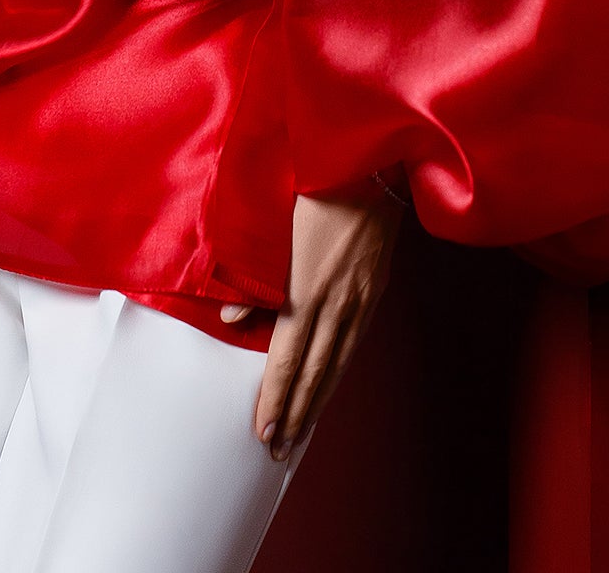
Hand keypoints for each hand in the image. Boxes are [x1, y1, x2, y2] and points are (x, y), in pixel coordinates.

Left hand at [228, 190, 401, 460]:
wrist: (375, 159)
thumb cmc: (317, 181)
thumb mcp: (276, 221)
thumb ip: (255, 276)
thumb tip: (232, 320)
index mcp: (309, 286)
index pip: (288, 358)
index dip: (276, 398)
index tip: (264, 432)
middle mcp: (339, 301)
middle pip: (315, 371)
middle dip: (296, 414)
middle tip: (280, 451)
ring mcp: (363, 297)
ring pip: (339, 362)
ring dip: (319, 399)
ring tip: (302, 429)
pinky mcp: (376, 288)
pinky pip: (355, 342)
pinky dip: (339, 370)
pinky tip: (331, 380)